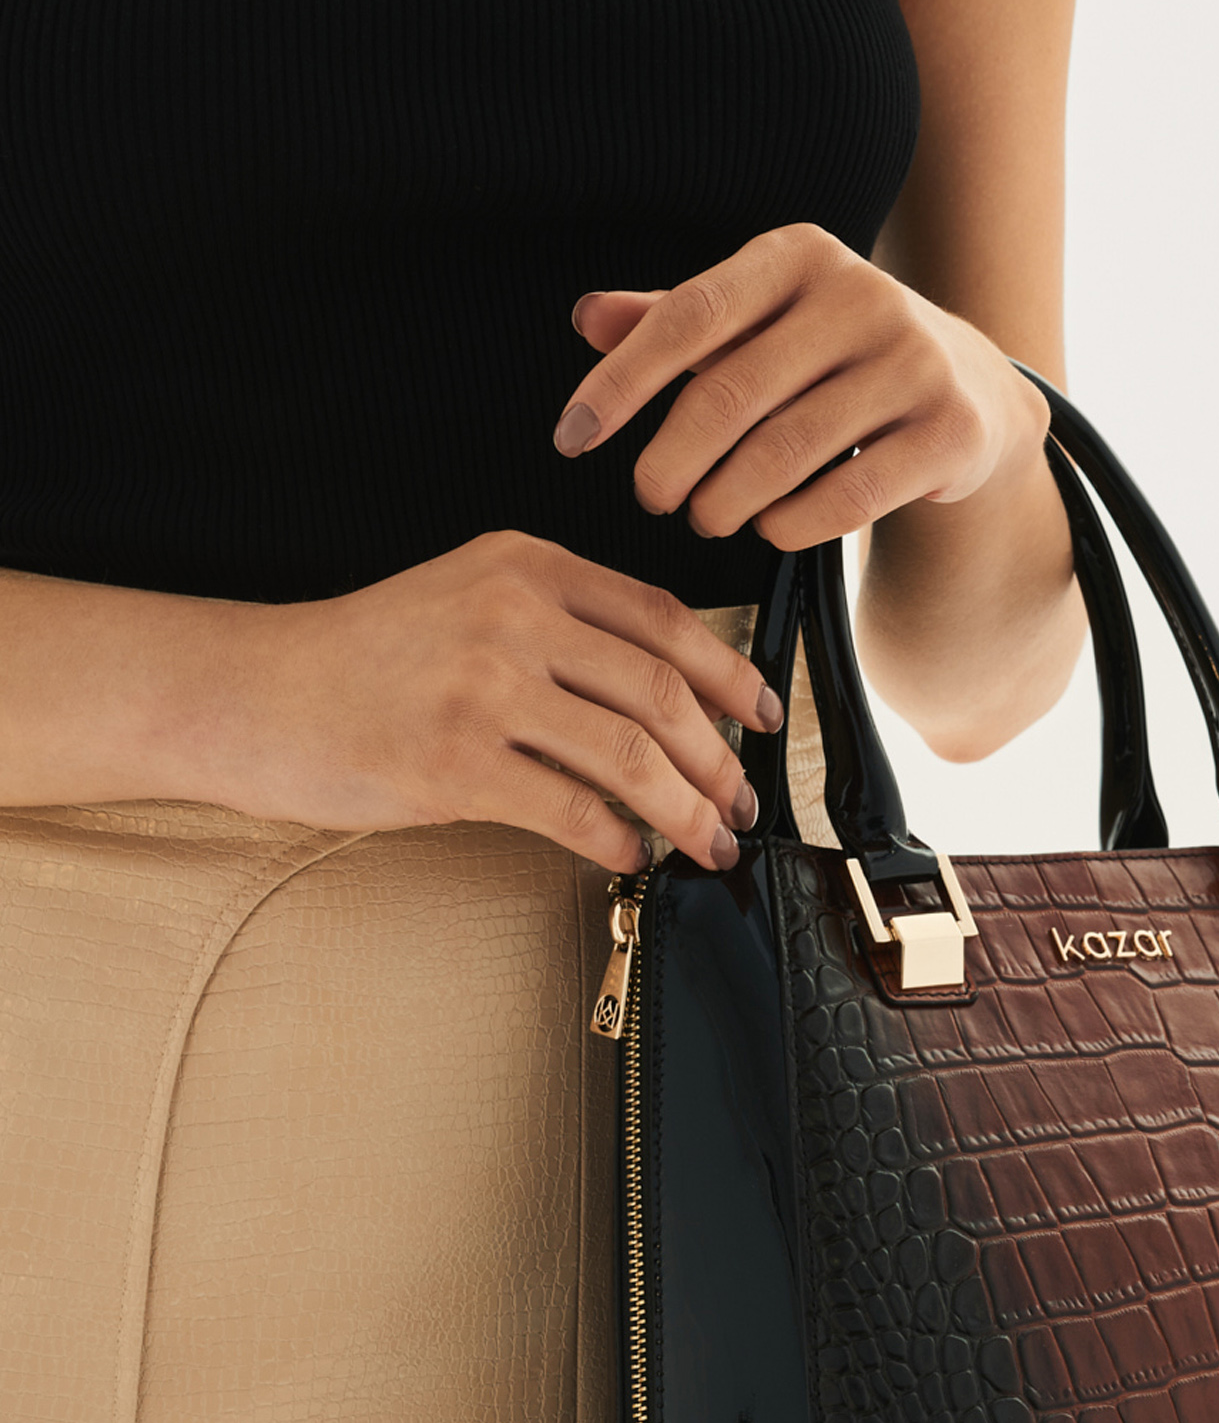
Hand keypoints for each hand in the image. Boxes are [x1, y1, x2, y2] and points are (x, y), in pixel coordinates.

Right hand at [214, 531, 778, 873]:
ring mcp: (482, 687)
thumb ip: (557, 626)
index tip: (761, 716)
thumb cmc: (360, 659)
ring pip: (630, 753)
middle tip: (740, 798)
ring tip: (706, 840)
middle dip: (719, 758)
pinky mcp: (453, 761)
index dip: (730, 673)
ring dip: (686, 809)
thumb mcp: (465, 599)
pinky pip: (570, 808)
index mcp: (525, 567)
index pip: (662, 617)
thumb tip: (661, 696)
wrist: (252, 691)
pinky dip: (617, 840)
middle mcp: (510, 614)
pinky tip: (629, 855)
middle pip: (662, 690)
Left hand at [553, 223, 1050, 550]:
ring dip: (726, 501)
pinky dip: (792, 524)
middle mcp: (861, 295)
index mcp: (799, 255)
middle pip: (730, 394)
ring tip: (707, 515)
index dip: (620, 381)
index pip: (689, 316)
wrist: (970, 386)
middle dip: (671, 461)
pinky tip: (772, 528)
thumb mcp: (760, 321)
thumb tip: (588, 318)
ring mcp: (913, 362)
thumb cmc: (836, 354)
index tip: (572, 436)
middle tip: (652, 496)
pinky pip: (846, 496)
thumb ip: (677, 321)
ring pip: (784, 452)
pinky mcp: (949, 430)